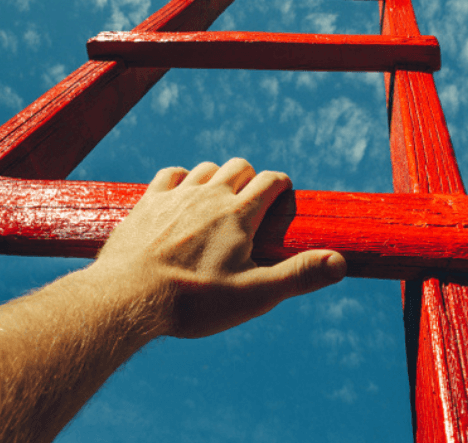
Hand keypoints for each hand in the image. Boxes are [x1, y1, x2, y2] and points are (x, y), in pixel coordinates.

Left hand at [89, 158, 346, 338]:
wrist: (128, 298)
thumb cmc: (193, 301)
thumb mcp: (254, 295)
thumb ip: (299, 276)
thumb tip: (340, 263)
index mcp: (239, 215)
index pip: (270, 181)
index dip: (281, 186)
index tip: (283, 198)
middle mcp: (209, 196)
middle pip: (238, 167)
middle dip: (251, 178)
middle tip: (252, 203)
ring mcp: (176, 196)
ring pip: (205, 168)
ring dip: (217, 178)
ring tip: (219, 201)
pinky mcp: (147, 203)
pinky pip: (171, 174)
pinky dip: (182, 178)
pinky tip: (182, 195)